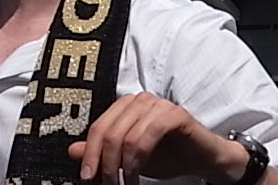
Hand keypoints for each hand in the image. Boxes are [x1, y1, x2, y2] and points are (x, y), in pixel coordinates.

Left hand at [67, 92, 247, 184]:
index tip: (87, 176)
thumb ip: (102, 151)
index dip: (90, 153)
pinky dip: (139, 158)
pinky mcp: (174, 113)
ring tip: (125, 182)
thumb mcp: (128, 157)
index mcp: (123, 106)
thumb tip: (72, 151)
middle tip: (108, 183)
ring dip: (122, 165)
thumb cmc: (167, 155)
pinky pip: (149, 134)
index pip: (98, 127)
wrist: (204, 159)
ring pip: (126, 135)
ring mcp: (156, 104)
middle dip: (105, 163)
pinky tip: (137, 173)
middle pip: (109, 132)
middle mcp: (138, 100)